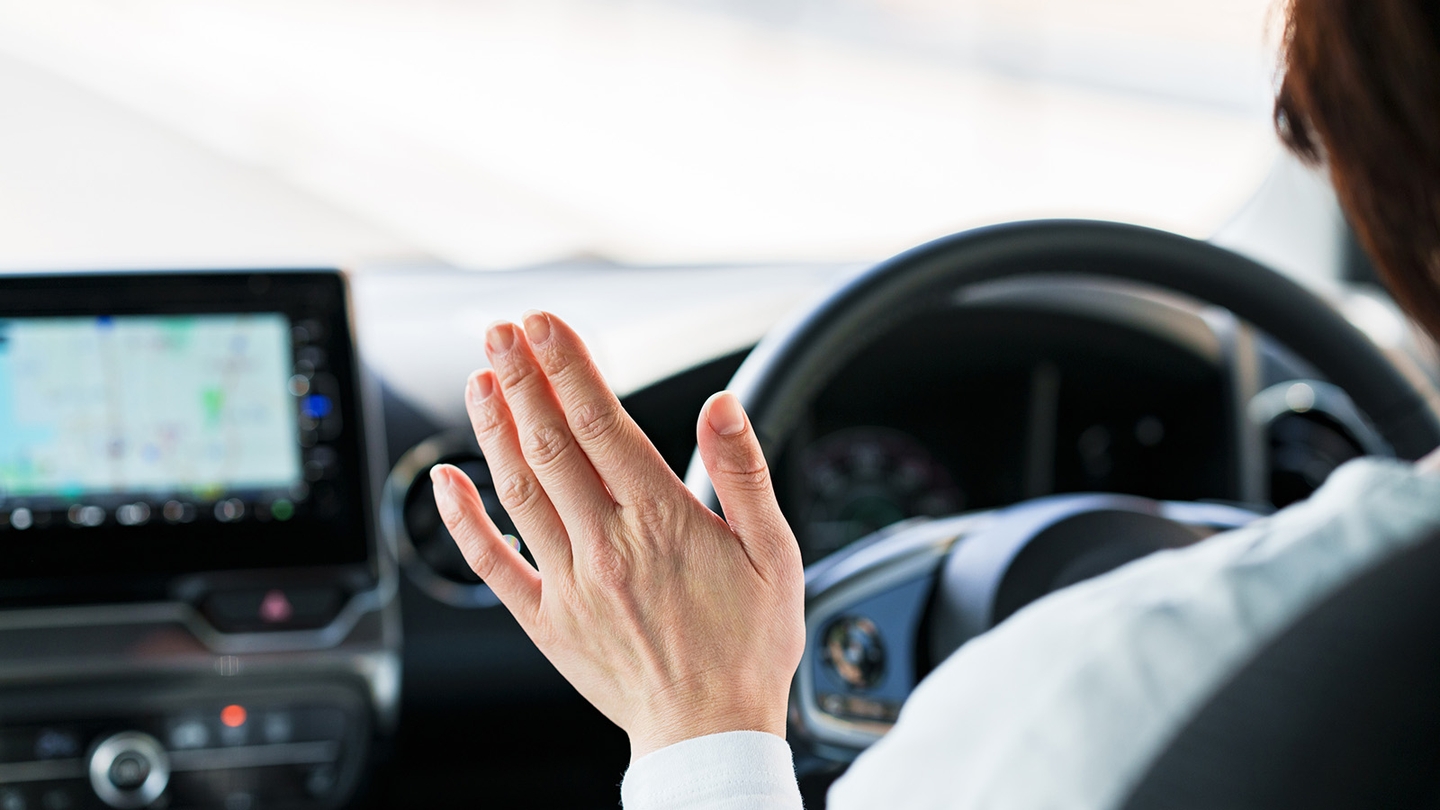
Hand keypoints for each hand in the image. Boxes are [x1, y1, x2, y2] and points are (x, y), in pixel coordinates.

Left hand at [430, 311, 805, 759]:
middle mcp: (607, 546)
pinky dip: (463, 519)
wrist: (710, 733)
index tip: (545, 324)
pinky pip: (492, 565)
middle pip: (550, 444)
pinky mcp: (546, 621)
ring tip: (479, 379)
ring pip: (518, 491)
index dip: (568, 366)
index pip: (601, 424)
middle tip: (500, 330)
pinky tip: (445, 479)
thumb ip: (744, 473)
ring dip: (493, 429)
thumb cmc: (748, 646)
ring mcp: (569, 584)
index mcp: (663, 521)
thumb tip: (721, 406)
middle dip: (521, 378)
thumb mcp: (774, 553)